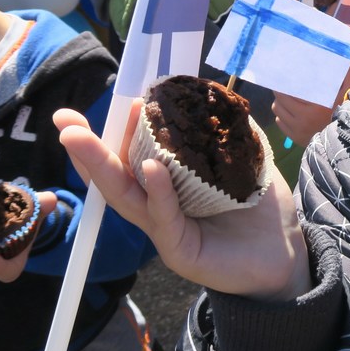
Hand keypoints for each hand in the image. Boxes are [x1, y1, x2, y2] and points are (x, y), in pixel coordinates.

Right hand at [54, 104, 309, 300]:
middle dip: (87, 147)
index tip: (115, 98)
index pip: (134, 152)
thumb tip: (213, 96)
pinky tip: (150, 169)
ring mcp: (164, 229)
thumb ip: (226, 134)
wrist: (285, 254)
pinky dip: (157, 192)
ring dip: (102, 166)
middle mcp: (158, 205)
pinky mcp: (179, 250)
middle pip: (116, 174)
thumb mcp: (245, 163)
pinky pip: (163, 217)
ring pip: (126, 196)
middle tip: (63, 121)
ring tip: (81, 139)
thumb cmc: (261, 209)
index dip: (120, 128)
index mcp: (169, 182)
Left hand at [272, 61, 349, 145]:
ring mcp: (298, 130)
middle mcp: (303, 119)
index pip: (289, 90)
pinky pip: (280, 123)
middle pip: (279, 99)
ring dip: (280, 103)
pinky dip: (282, 116)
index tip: (284, 74)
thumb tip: (344, 55)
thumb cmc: (349, 111)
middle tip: (283, 84)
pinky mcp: (296, 138)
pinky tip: (291, 112)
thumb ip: (348, 72)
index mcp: (316, 106)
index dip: (284, 81)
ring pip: (277, 110)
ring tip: (287, 98)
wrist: (349, 140)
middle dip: (280, 90)